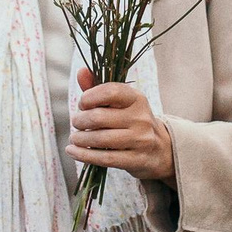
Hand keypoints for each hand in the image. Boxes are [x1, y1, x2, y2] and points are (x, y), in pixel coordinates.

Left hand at [67, 68, 175, 182]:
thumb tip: (81, 71)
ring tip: (75, 137)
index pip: (110, 91)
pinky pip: (104, 158)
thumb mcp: (120, 102)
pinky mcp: (136, 160)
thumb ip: (98, 87)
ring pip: (100, 139)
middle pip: (99, 117)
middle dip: (80, 120)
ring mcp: (140, 140)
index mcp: (137, 99)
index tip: (82, 104)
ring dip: (80, 138)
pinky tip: (72, 151)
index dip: (89, 97)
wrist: (159, 148)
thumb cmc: (131, 121)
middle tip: (76, 123)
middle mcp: (140, 118)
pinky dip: (83, 155)